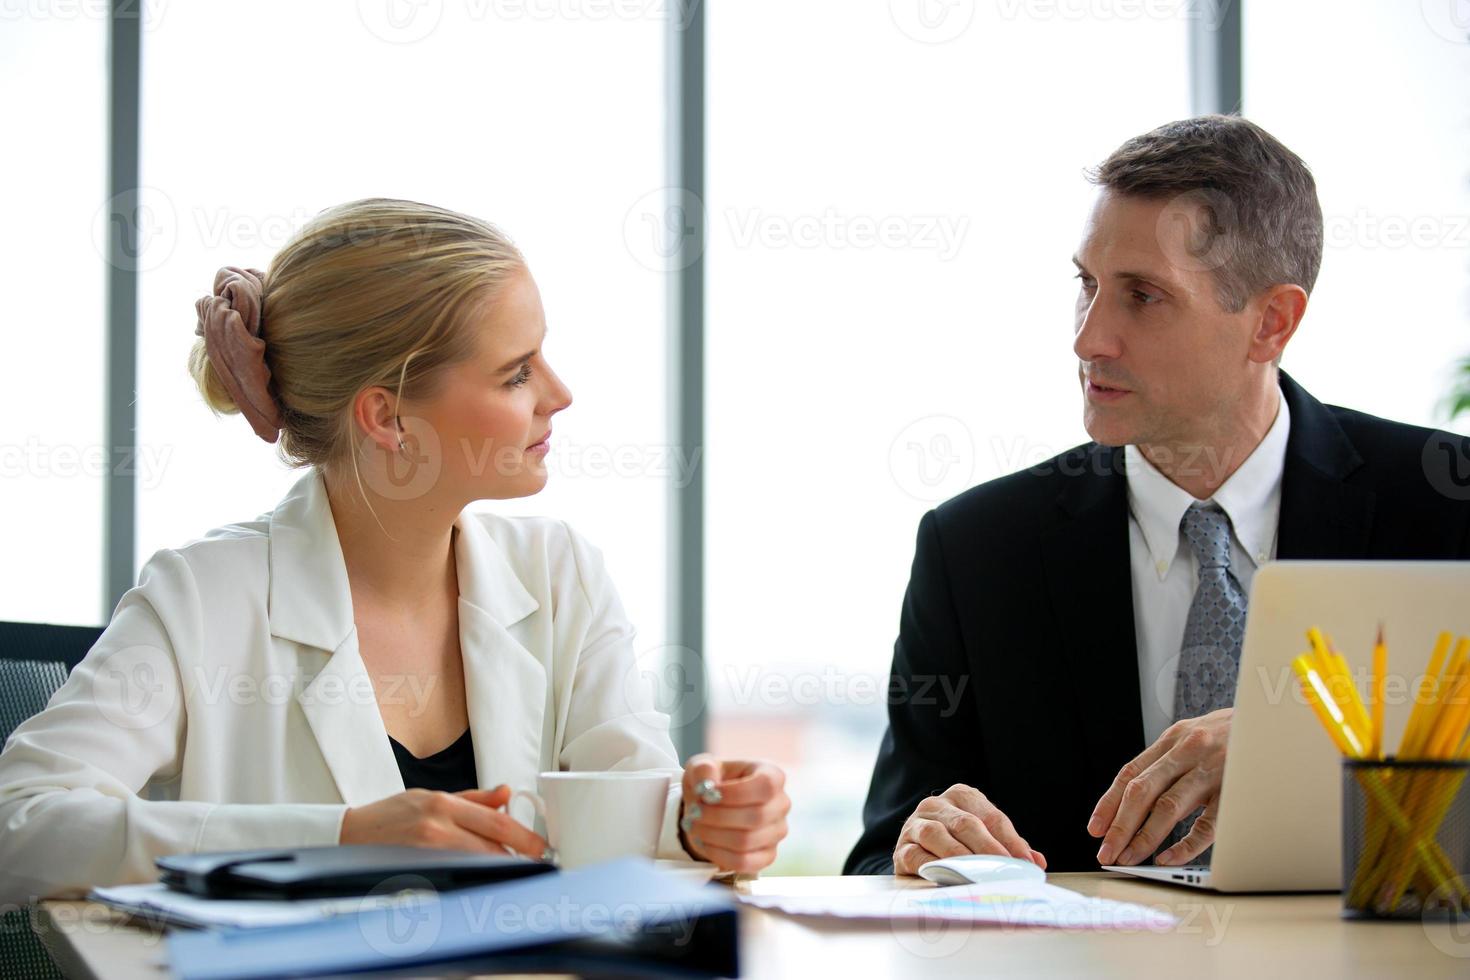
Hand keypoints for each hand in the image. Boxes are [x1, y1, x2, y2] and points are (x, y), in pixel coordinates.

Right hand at [340, 784, 549, 859]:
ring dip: (498, 866)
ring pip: (477, 862)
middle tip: (535, 860)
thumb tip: (505, 793)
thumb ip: (472, 799)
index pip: (495, 821)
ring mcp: (426, 851)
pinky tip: (482, 874)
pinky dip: (474, 875)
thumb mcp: (431, 796)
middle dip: (517, 855)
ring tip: (511, 866)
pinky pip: (457, 875)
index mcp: (443, 804)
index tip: (540, 846)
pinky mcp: (418, 870)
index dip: (523, 836)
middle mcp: (436, 827)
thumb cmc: (390, 815)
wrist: (350, 835)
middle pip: (490, 845)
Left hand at [678, 755, 788, 873]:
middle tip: (693, 812)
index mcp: (772, 775)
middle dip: (716, 816)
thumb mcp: (701, 768)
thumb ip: (703, 770)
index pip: (765, 786)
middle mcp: (781, 804)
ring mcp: (777, 831)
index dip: (734, 793)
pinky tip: (704, 843)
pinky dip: (718, 854)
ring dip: (712, 835)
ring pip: (746, 841)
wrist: (711, 809)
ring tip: (694, 826)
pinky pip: (744, 862)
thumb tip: (707, 785)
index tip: (707, 794)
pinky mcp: (768, 855)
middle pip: (755, 817)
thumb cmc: (711, 783)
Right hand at [893, 784, 1045, 875]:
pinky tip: (947, 877)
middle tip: (1005, 870)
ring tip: (977, 875)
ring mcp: (915, 824)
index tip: (1026, 862)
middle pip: (966, 823)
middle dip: (989, 849)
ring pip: (937, 834)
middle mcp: (936, 804)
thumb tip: (1037, 861)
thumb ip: (1009, 847)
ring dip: (960, 857)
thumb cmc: (956, 844)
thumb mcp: (983, 838)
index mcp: (961, 795)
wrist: (916, 852)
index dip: (1011, 840)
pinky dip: (932, 866)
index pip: (991, 816)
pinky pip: (916, 855)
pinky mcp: (902, 847)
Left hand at [1088, 708, 1230, 866]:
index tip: (1096, 829)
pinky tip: (1169, 857)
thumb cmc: (1237, 734)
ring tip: (1129, 858)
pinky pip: (1207, 824)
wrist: (1281, 720)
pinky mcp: (1237, 791)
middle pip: (1142, 792)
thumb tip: (1138, 796)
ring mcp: (1213, 770)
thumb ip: (1171, 760)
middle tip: (1106, 852)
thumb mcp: (1197, 735)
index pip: (1130, 773)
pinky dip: (1184, 844)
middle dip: (1120, 826)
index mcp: (1174, 738)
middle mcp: (1189, 751)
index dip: (1108, 803)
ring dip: (1144, 837)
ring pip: (1168, 808)